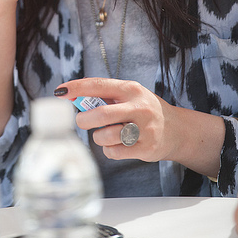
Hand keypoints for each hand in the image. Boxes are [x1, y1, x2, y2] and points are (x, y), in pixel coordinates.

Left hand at [54, 77, 175, 161]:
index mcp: (131, 89)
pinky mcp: (145, 148)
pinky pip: (114, 152)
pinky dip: (108, 150)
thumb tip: (73, 97)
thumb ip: (106, 96)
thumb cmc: (144, 110)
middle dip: (84, 120)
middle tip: (81, 121)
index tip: (61, 91)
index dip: (77, 87)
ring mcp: (143, 129)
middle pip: (101, 114)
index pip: (99, 85)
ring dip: (98, 137)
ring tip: (105, 134)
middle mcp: (138, 107)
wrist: (177, 130)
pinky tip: (116, 145)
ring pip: (105, 136)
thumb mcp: (129, 96)